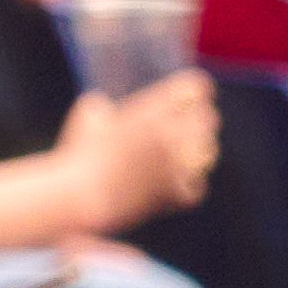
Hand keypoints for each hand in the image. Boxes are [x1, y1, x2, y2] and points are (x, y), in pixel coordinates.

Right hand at [56, 68, 217, 232]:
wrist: (78, 198)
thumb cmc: (76, 155)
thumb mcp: (87, 115)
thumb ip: (102, 105)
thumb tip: (104, 105)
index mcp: (152, 111)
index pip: (197, 88)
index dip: (194, 91)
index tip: (189, 97)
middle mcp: (171, 135)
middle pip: (209, 118)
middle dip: (199, 121)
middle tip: (189, 126)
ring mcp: (176, 166)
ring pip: (210, 151)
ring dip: (199, 151)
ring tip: (188, 153)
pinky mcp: (175, 195)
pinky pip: (199, 185)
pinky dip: (190, 184)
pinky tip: (179, 182)